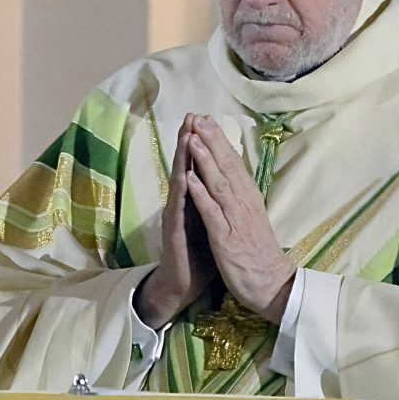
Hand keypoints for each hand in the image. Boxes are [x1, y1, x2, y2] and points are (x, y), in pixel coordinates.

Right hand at [134, 117, 214, 328]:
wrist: (184, 285)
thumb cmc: (199, 255)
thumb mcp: (211, 223)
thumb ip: (213, 201)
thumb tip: (223, 180)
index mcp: (195, 200)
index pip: (199, 166)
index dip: (203, 143)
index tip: (207, 118)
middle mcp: (183, 203)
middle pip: (186, 166)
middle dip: (189, 140)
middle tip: (192, 114)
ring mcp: (176, 216)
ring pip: (180, 181)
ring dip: (182, 157)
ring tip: (185, 134)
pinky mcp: (175, 233)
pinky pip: (179, 209)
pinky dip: (182, 191)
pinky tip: (183, 175)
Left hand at [179, 114, 295, 322]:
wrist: (273, 286)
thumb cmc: (260, 255)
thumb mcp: (253, 220)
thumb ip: (244, 199)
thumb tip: (235, 177)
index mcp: (250, 200)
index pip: (234, 165)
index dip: (221, 142)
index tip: (208, 120)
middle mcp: (245, 204)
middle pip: (227, 167)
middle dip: (212, 141)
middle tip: (199, 118)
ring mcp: (236, 220)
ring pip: (219, 184)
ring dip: (205, 160)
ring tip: (192, 138)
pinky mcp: (227, 238)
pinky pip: (212, 213)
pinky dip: (201, 194)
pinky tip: (190, 178)